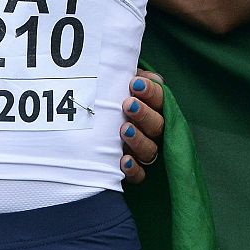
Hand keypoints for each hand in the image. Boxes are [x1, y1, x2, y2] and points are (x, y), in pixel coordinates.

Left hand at [119, 69, 165, 183]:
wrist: (88, 128)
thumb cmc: (108, 100)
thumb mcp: (117, 84)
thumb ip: (126, 75)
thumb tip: (133, 74)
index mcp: (153, 107)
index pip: (161, 98)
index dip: (151, 92)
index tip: (134, 83)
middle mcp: (153, 130)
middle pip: (158, 125)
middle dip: (144, 114)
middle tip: (127, 104)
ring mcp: (145, 151)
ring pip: (150, 150)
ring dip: (138, 139)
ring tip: (123, 129)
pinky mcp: (136, 171)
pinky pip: (140, 175)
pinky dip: (133, 169)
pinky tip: (123, 161)